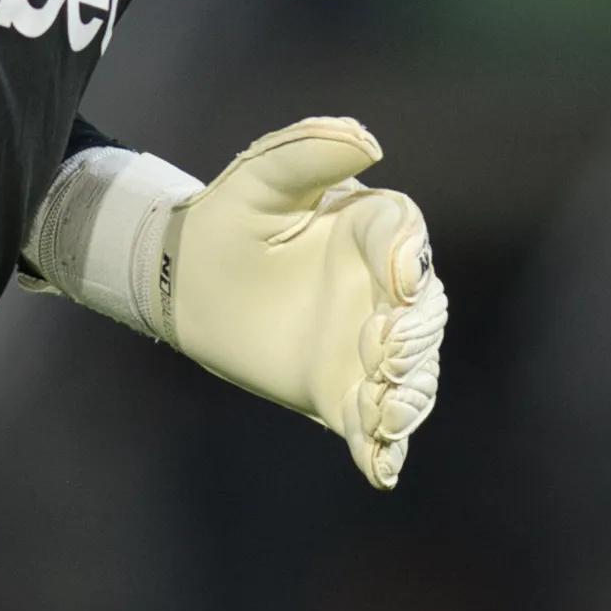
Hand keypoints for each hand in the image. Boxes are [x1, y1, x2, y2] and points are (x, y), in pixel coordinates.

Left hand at [21, 116, 446, 488]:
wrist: (187, 283)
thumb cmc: (227, 220)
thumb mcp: (257, 179)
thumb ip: (306, 154)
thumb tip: (367, 141)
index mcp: (369, 229)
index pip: (406, 237)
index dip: (408, 256)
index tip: (397, 278)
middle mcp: (380, 289)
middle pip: (423, 312)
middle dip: (415, 335)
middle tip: (387, 350)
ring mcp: (366, 345)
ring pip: (411, 372)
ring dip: (409, 393)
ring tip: (387, 411)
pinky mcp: (341, 393)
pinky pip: (372, 425)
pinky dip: (383, 449)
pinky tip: (381, 470)